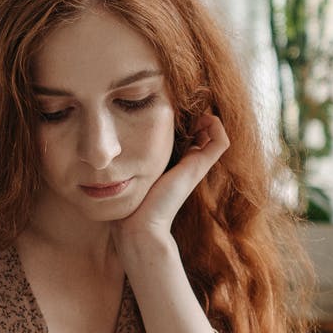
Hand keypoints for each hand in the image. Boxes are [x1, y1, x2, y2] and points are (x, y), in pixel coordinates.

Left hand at [115, 113, 229, 245]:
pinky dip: (215, 125)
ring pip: (216, 135)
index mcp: (174, 165)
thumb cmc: (130, 202)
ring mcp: (196, 166)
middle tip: (180, 107)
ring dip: (208, 119)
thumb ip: (127, 161)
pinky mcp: (198, 167)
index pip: (190, 137)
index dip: (185, 121)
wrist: (139, 225)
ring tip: (191, 112)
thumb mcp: (129, 173)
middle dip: (196, 116)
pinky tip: (199, 118)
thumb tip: (112, 146)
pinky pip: (220, 141)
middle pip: (205, 134)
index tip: (169, 110)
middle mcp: (188, 164)